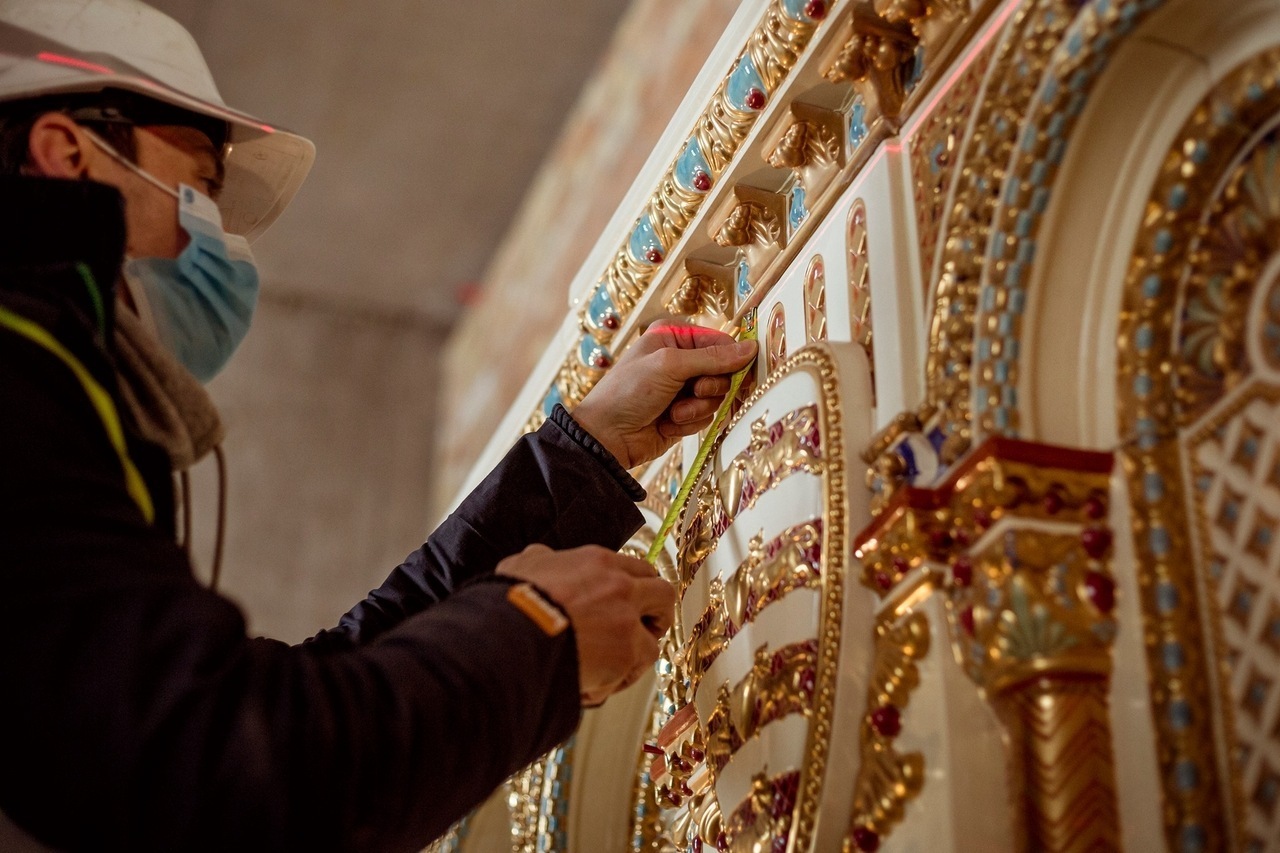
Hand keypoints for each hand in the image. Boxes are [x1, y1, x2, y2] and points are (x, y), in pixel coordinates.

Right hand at [496, 544, 675, 704]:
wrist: (511, 634)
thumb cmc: (512, 601)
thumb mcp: (524, 564)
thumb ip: (542, 559)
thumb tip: (542, 556)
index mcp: (598, 562)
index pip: (638, 568)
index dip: (639, 587)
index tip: (635, 601)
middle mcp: (620, 587)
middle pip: (663, 594)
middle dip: (657, 614)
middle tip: (645, 629)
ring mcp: (626, 621)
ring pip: (653, 640)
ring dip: (636, 655)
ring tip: (613, 668)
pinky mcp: (626, 654)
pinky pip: (634, 670)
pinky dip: (616, 682)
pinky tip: (593, 686)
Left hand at [571, 322, 756, 468]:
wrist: (607, 436)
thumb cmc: (629, 391)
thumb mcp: (670, 366)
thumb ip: (713, 358)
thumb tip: (751, 348)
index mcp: (674, 336)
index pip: (720, 341)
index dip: (731, 358)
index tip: (738, 372)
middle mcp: (681, 360)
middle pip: (724, 371)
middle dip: (710, 386)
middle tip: (694, 391)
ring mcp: (683, 389)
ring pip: (717, 398)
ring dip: (697, 408)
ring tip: (673, 412)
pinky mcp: (685, 415)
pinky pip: (707, 417)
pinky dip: (690, 423)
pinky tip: (668, 424)